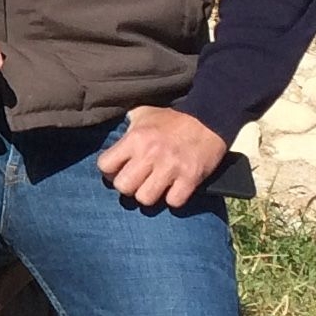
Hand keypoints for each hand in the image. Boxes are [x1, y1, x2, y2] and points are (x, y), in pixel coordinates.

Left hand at [97, 106, 229, 207]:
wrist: (210, 118)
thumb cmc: (172, 118)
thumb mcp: (143, 113)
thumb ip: (126, 126)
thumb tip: (110, 133)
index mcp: (136, 138)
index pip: (105, 165)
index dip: (109, 170)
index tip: (119, 169)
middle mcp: (150, 154)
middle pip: (123, 187)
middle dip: (128, 186)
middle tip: (137, 180)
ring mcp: (171, 168)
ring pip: (145, 199)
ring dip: (149, 195)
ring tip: (155, 186)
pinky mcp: (191, 178)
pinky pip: (173, 202)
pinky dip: (174, 198)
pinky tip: (175, 188)